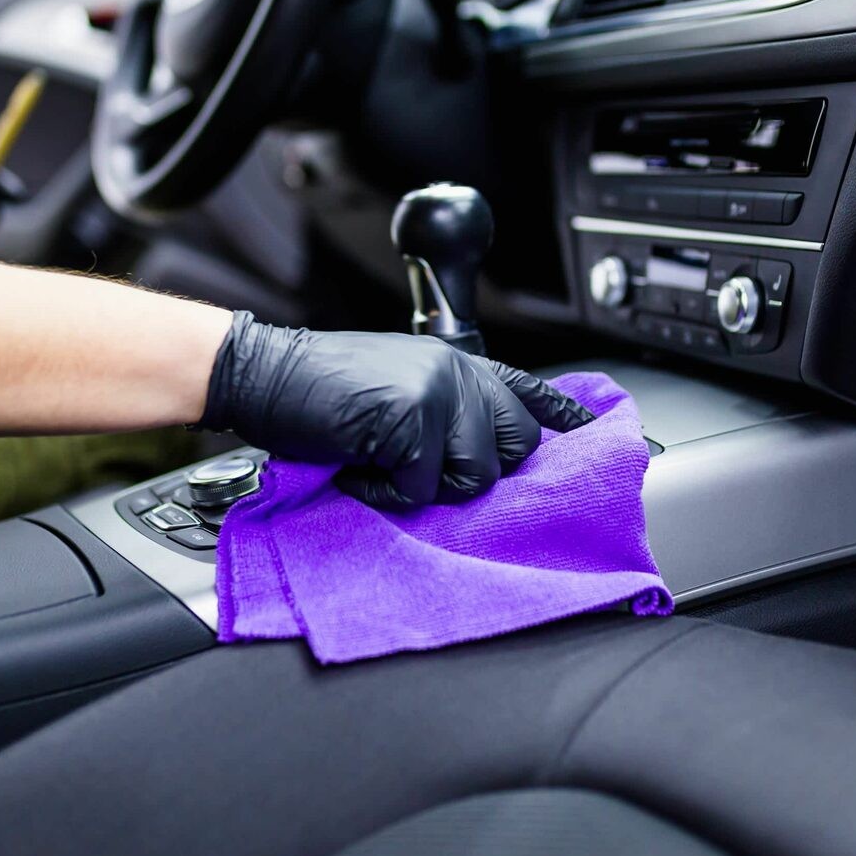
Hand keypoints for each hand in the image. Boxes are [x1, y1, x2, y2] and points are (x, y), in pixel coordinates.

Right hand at [200, 311, 594, 507]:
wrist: (263, 373)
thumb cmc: (319, 390)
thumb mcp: (396, 386)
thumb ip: (444, 405)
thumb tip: (480, 452)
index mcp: (456, 362)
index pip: (528, 390)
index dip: (565, 417)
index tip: (592, 434)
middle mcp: (458, 371)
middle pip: (513, 446)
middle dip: (468, 472)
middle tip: (412, 467)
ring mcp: (440, 391)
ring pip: (474, 474)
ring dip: (423, 486)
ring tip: (378, 463)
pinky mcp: (414, 419)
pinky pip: (421, 488)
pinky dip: (383, 493)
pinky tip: (357, 468)